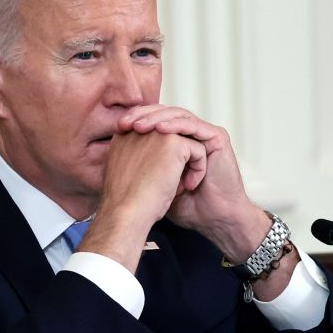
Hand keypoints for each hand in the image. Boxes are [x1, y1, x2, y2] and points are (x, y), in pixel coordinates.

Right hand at [78, 128, 205, 272]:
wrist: (127, 213)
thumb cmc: (127, 202)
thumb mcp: (129, 174)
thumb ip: (138, 160)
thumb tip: (158, 161)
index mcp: (125, 137)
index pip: (154, 139)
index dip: (162, 159)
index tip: (158, 181)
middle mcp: (139, 129)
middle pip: (171, 138)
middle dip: (177, 161)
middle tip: (172, 184)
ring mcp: (156, 133)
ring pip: (186, 143)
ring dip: (189, 166)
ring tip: (180, 187)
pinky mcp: (173, 142)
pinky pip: (197, 149)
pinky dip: (198, 169)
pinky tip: (187, 186)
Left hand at [116, 105, 265, 258]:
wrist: (212, 218)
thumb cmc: (186, 205)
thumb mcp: (156, 181)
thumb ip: (143, 165)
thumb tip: (114, 154)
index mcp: (177, 141)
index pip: (154, 121)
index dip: (136, 120)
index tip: (116, 127)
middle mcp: (192, 134)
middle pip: (165, 113)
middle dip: (143, 115)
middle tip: (125, 122)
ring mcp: (205, 134)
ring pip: (178, 115)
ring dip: (157, 119)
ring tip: (139, 126)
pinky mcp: (217, 138)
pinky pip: (194, 126)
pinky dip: (177, 127)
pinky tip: (161, 130)